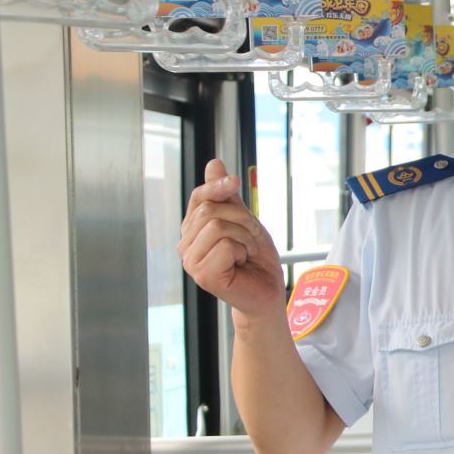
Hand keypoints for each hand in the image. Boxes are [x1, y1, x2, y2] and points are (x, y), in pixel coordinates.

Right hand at [178, 159, 285, 319]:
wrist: (267, 291)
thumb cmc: (256, 258)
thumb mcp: (244, 219)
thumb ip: (226, 195)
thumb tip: (214, 163)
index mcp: (193, 229)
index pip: (199, 197)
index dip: (217, 185)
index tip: (235, 181)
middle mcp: (186, 244)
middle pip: (210, 210)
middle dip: (242, 219)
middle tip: (252, 238)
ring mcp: (191, 261)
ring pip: (217, 226)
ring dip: (244, 236)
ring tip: (247, 252)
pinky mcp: (202, 274)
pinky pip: (225, 245)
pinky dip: (242, 251)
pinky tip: (242, 264)